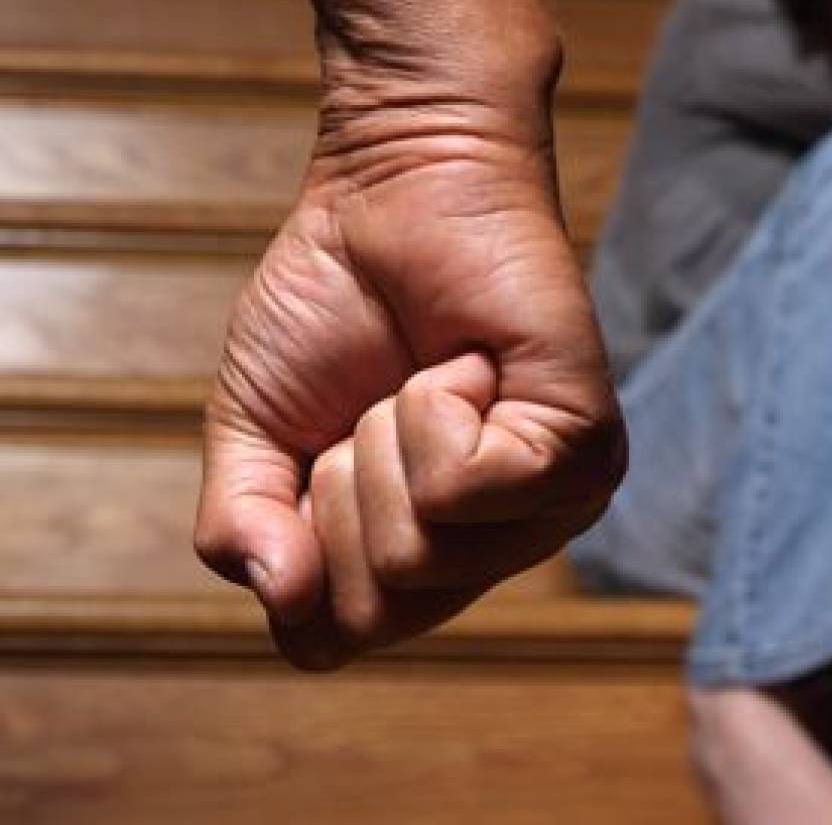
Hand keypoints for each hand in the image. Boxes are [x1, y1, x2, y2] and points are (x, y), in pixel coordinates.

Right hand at [195, 85, 626, 669]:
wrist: (392, 197)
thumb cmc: (335, 309)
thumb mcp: (253, 432)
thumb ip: (240, 528)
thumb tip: (277, 590)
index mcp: (423, 561)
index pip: (329, 641)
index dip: (292, 551)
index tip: (318, 456)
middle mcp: (495, 551)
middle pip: (376, 607)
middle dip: (339, 494)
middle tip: (377, 405)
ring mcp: (550, 509)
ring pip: (422, 553)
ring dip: (388, 443)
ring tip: (430, 379)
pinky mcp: (584, 450)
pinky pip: (471, 486)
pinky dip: (439, 410)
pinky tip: (472, 365)